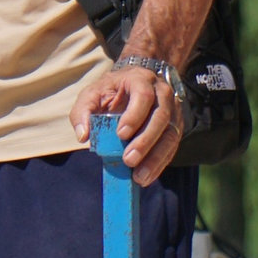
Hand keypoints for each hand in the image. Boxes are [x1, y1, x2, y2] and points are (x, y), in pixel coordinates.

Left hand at [72, 63, 181, 184]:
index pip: (143, 95)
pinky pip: (172, 147)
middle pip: (161, 117)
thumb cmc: (109, 92)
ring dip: (155, 158)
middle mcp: (162, 93)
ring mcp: (172, 110)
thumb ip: (82, 112)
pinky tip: (147, 176)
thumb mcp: (91, 95)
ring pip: (170, 134)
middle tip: (128, 160)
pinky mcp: (175, 127)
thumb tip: (82, 136)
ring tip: (139, 177)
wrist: (131, 86)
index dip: (134, 115)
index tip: (121, 134)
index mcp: (140, 80)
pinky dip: (160, 163)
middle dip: (145, 141)